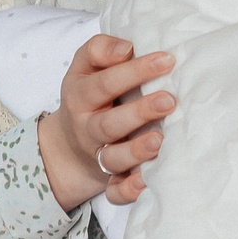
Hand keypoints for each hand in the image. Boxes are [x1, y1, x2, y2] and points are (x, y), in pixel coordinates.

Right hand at [36, 30, 175, 212]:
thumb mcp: (84, 66)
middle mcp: (88, 128)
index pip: (105, 82)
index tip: (167, 60)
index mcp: (80, 96)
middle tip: (169, 100)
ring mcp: (98, 155)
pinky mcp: (108, 179)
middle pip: (109, 123)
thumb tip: (126, 47)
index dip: (134, 71)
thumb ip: (100, 50)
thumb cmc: (90, 93)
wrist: (68, 143)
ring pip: (113, 158)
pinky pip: (115, 191)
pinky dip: (129, 189)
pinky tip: (148, 180)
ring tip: (161, 139)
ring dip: (136, 151)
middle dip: (139, 112)